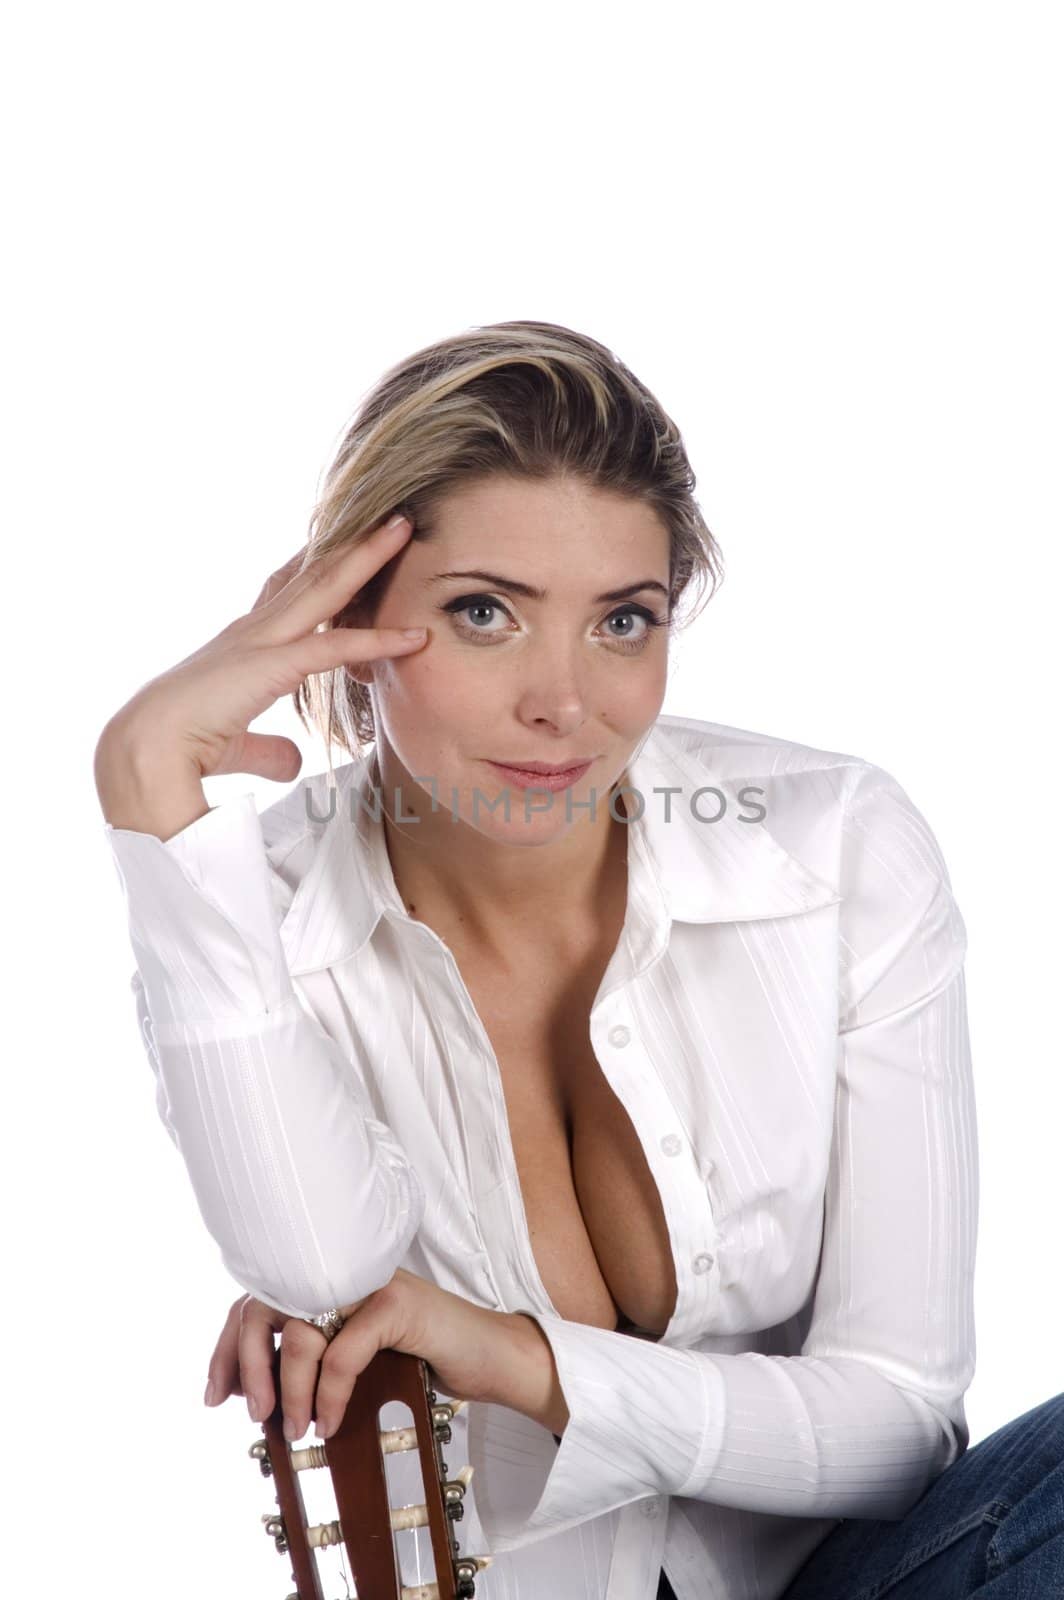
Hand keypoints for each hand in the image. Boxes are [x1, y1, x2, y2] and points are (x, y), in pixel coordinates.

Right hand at [98, 512, 426, 784]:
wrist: (148, 749)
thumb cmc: (184, 746)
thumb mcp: (238, 744)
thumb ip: (269, 749)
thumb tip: (293, 763)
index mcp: (243, 643)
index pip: (284, 592)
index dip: (314, 565)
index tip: (340, 540)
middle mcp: (254, 630)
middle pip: (312, 574)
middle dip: (352, 543)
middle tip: (389, 516)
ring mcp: (263, 641)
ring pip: (325, 587)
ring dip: (367, 558)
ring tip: (404, 529)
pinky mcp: (273, 665)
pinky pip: (335, 647)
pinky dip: (377, 640)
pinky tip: (414, 635)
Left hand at [203, 1269, 569, 1441]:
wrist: (493, 1358)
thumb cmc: (425, 1359)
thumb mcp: (357, 1361)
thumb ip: (314, 1362)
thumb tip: (256, 1396)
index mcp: (328, 1281)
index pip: (259, 1299)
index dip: (228, 1347)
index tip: (215, 1395)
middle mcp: (343, 1273)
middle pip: (266, 1305)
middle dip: (247, 1364)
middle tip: (252, 1413)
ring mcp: (370, 1284)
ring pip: (300, 1330)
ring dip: (287, 1387)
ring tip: (295, 1426)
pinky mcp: (397, 1305)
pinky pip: (342, 1352)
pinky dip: (329, 1392)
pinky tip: (331, 1420)